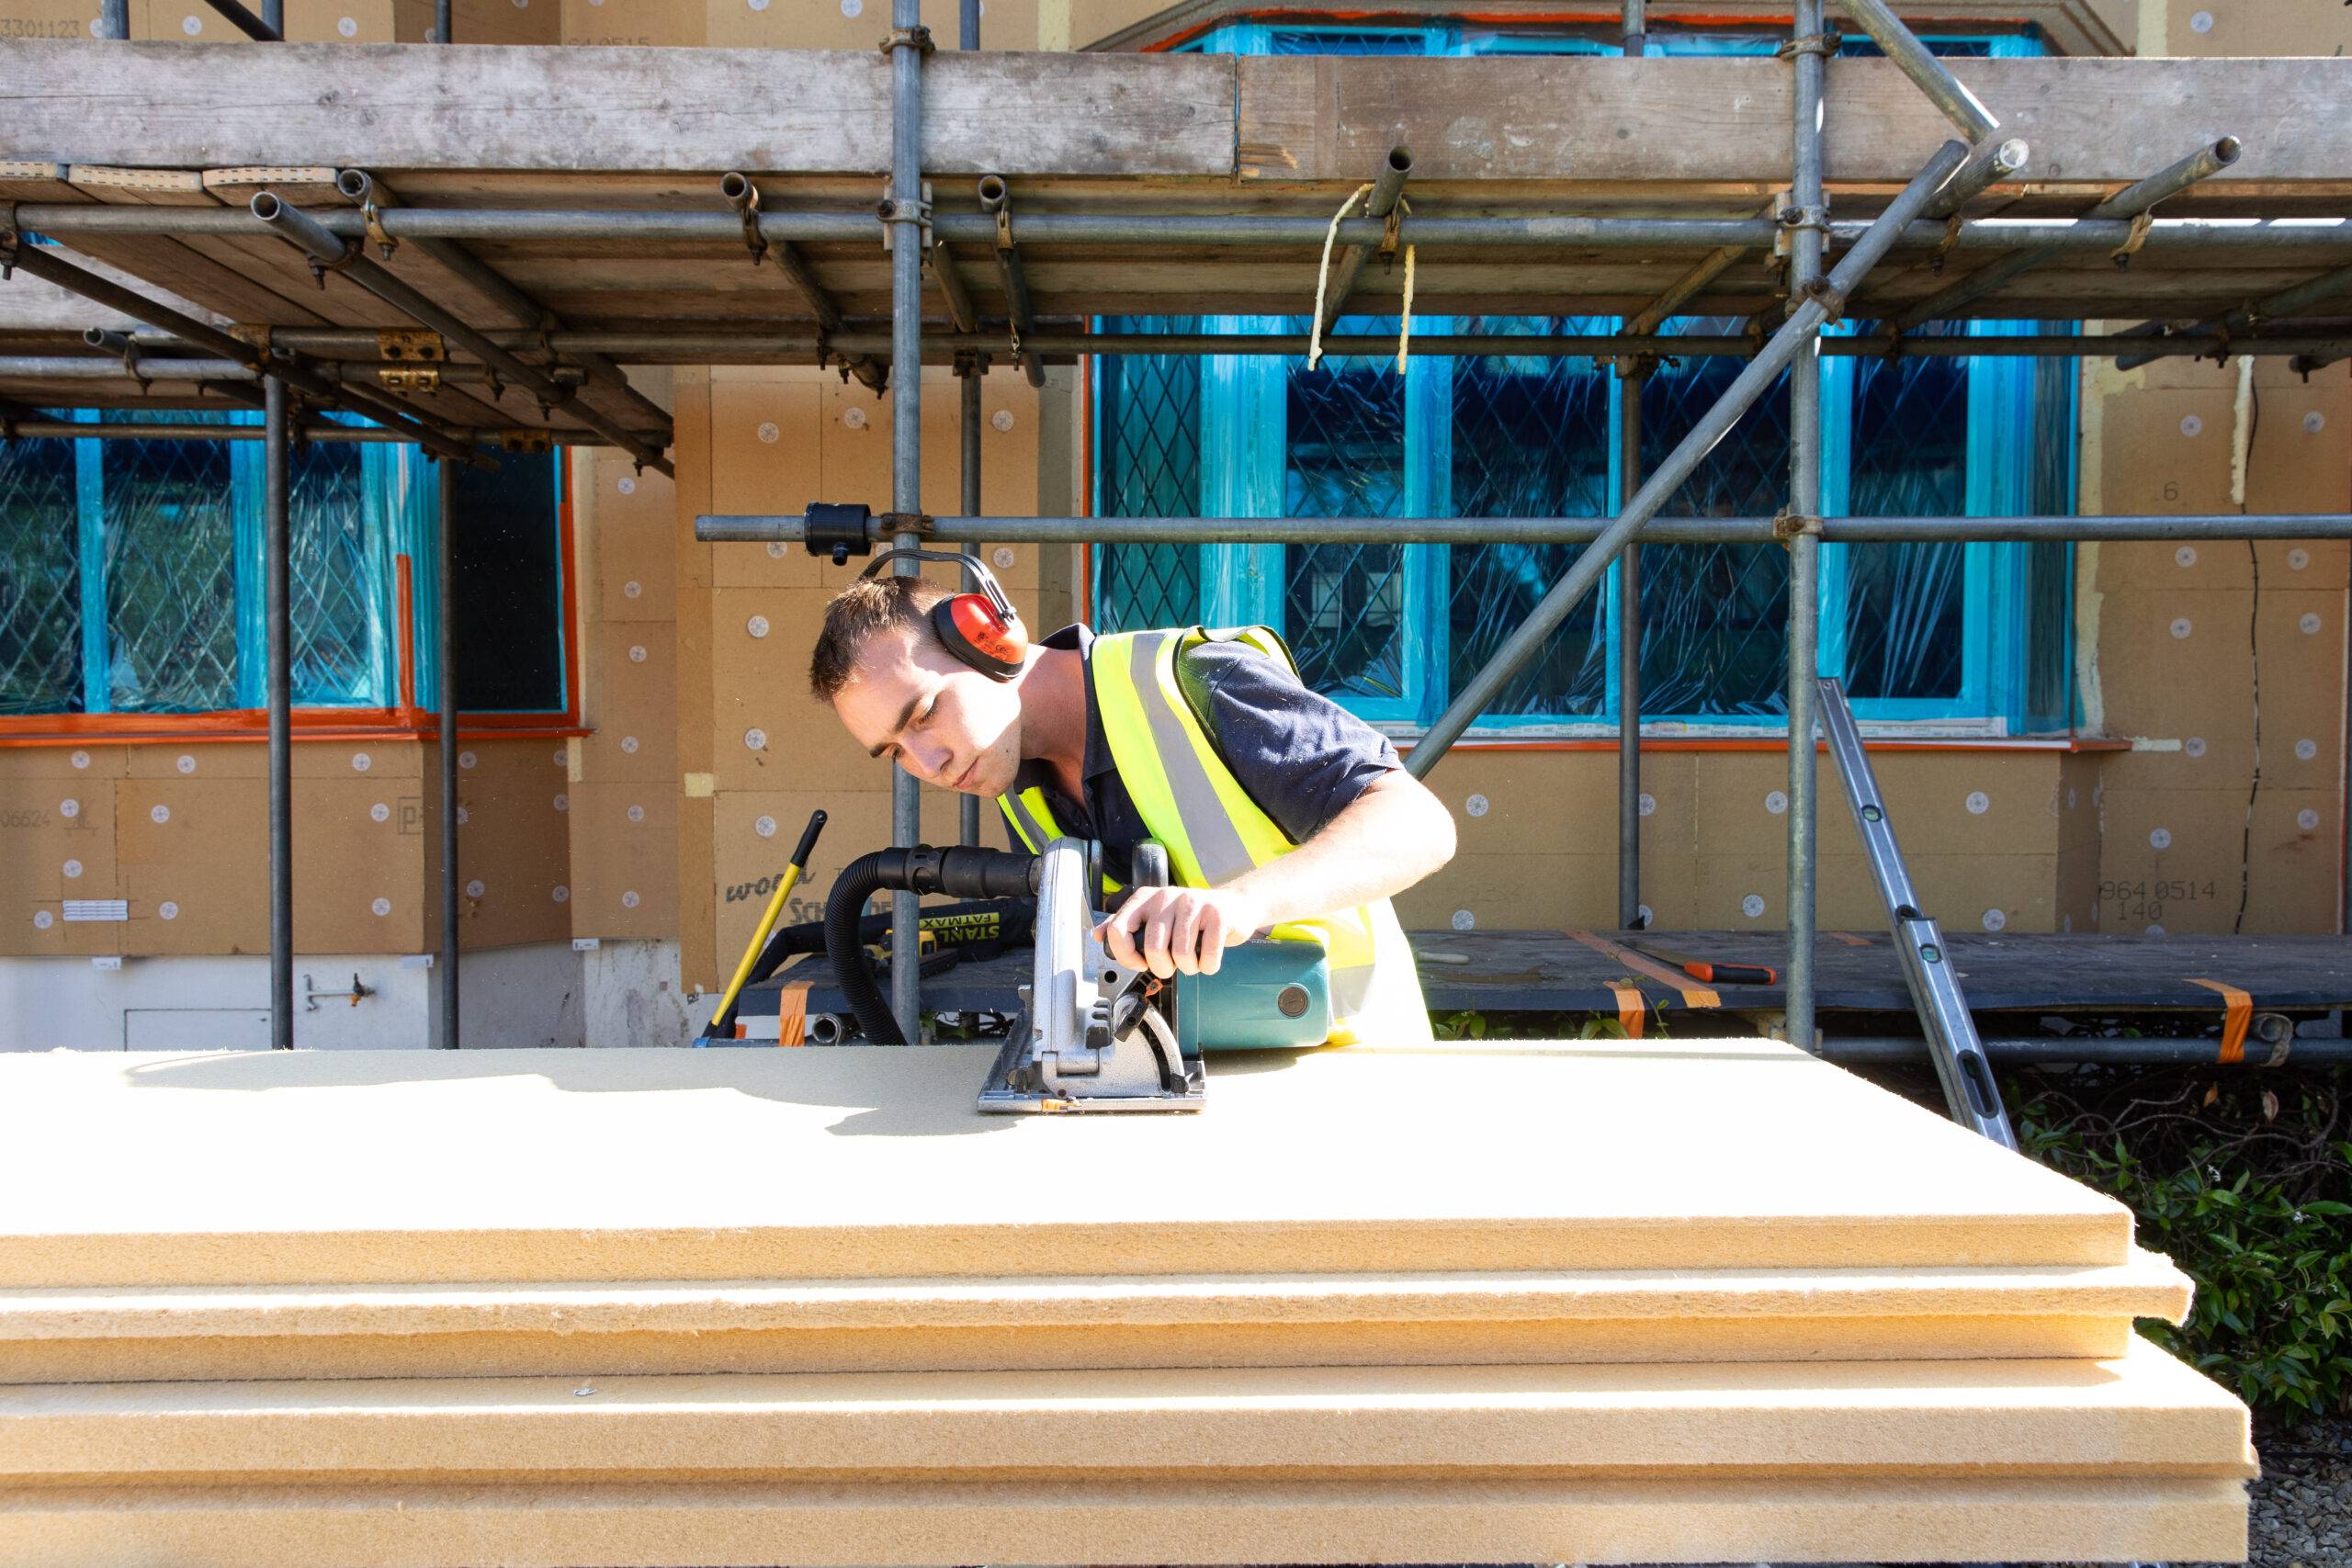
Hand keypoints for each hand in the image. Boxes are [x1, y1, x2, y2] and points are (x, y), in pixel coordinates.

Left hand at [1094, 886, 1267, 978]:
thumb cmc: (1191, 918)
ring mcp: (1193, 903)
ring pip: (1181, 954)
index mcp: (1146, 898)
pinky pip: (1207, 955)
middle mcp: (1166, 896)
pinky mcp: (1217, 914)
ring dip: (1189, 968)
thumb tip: (1097, 934)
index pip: (1119, 930)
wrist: (1234, 906)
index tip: (1140, 963)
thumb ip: (1126, 925)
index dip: (1126, 956)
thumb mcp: (1156, 916)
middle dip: (1163, 968)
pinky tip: (1208, 959)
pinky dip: (1208, 966)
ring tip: (1193, 960)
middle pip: (1153, 948)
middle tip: (1172, 965)